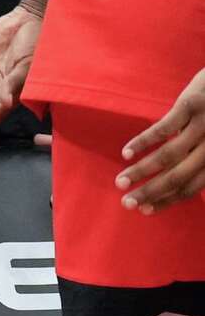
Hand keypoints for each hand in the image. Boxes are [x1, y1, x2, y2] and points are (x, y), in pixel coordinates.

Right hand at [115, 69, 204, 213]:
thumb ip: (200, 156)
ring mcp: (203, 125)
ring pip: (168, 156)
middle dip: (150, 193)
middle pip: (178, 177)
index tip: (145, 210)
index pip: (191, 187)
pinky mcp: (191, 104)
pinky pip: (163, 129)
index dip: (167, 201)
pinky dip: (142, 143)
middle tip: (126, 203)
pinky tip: (126, 153)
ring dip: (140, 172)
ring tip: (119, 181)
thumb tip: (175, 181)